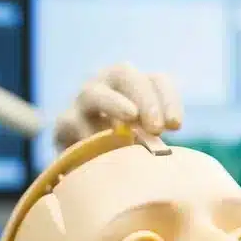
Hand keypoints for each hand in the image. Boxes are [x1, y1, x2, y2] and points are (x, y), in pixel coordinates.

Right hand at [53, 64, 182, 151]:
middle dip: (143, 97)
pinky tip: (101, 149)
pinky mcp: (64, 124)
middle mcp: (108, 85)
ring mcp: (83, 102)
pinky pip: (72, 122)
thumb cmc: (129, 152)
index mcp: (136, 88)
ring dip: (113, 103)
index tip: (175, 126)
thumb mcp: (148, 142)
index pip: (156, 80)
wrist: (89, 167)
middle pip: (124, 73)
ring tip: (130, 118)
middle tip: (156, 128)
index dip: (168, 98)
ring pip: (93, 93)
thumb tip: (163, 149)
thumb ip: (155, 137)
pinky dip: (87, 134)